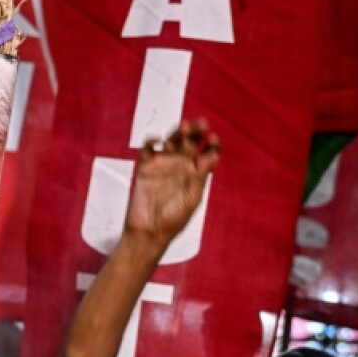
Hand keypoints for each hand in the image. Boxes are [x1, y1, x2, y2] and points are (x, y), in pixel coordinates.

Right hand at [124, 119, 220, 251]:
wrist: (148, 232)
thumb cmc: (173, 220)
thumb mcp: (192, 198)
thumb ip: (200, 176)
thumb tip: (213, 154)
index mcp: (194, 175)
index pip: (206, 153)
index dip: (211, 144)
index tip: (213, 139)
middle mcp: (179, 168)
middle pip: (190, 143)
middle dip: (196, 132)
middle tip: (201, 124)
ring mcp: (162, 166)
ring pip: (171, 141)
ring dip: (177, 132)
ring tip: (184, 127)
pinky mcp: (145, 168)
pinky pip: (148, 149)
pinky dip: (151, 141)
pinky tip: (158, 140)